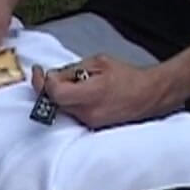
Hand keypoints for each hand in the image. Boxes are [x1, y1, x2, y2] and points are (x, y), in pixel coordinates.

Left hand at [30, 55, 174, 127]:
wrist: (150, 95)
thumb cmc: (128, 76)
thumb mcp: (99, 62)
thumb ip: (72, 70)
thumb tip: (53, 77)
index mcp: (90, 94)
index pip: (54, 94)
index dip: (42, 82)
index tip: (40, 71)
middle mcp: (88, 113)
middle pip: (54, 103)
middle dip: (49, 88)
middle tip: (53, 75)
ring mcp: (90, 123)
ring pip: (61, 109)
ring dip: (60, 95)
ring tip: (74, 82)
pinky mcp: (92, 127)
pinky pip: (72, 114)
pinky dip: (69, 103)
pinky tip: (80, 93)